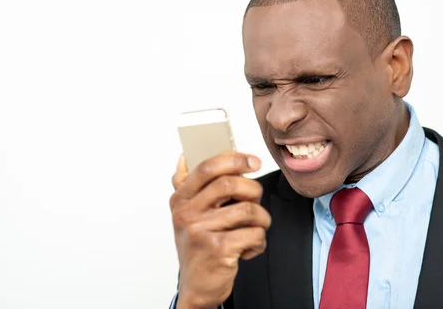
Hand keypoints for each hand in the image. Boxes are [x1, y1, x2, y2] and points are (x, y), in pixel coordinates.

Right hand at [170, 152, 270, 308]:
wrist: (196, 286)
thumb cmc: (197, 246)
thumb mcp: (186, 215)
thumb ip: (186, 186)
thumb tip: (185, 157)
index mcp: (180, 199)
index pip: (207, 167)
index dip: (234, 159)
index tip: (253, 162)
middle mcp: (186, 213)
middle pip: (230, 184)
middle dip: (253, 190)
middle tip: (256, 201)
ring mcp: (201, 231)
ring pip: (248, 210)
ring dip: (262, 220)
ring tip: (255, 229)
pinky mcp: (218, 249)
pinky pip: (254, 233)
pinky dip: (259, 242)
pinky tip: (248, 248)